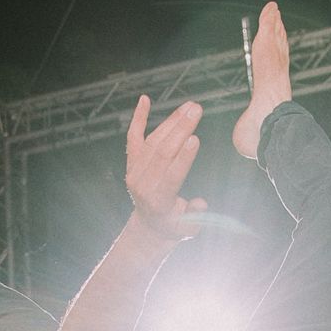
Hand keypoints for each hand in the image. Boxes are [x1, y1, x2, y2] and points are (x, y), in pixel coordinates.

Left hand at [125, 96, 207, 240]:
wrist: (149, 225)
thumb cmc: (174, 225)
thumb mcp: (187, 230)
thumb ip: (195, 217)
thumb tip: (199, 202)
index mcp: (158, 201)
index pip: (171, 176)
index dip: (183, 157)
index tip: (195, 138)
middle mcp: (143, 184)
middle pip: (162, 152)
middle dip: (181, 129)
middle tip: (197, 110)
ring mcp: (135, 171)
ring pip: (153, 141)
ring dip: (172, 121)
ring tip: (190, 106)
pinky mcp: (132, 162)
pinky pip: (133, 137)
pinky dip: (138, 118)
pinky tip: (144, 100)